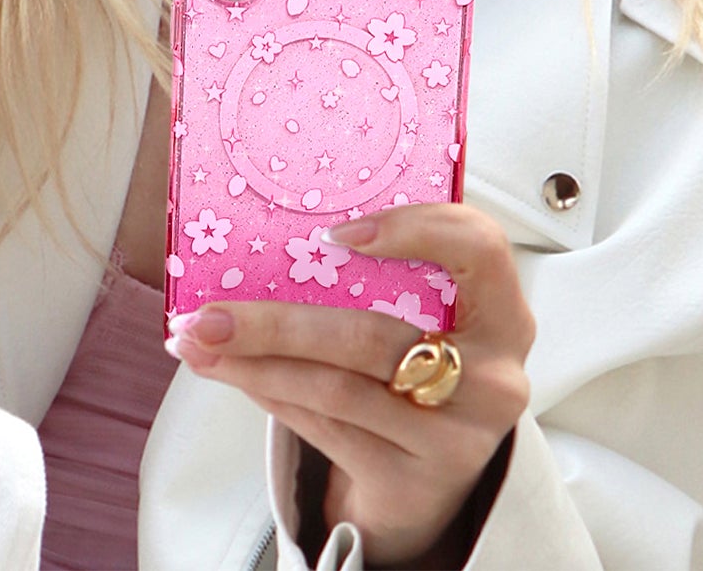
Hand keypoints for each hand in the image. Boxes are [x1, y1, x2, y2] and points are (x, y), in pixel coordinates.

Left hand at [165, 203, 532, 566]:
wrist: (435, 478)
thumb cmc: (422, 364)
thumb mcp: (431, 315)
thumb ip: (394, 269)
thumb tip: (282, 223)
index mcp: (503, 313)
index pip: (481, 249)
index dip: (416, 230)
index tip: (338, 233)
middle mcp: (491, 378)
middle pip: (373, 337)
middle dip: (278, 321)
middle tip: (211, 310)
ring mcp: (455, 438)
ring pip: (336, 388)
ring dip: (254, 362)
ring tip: (199, 339)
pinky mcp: (412, 479)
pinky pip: (325, 427)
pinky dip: (269, 394)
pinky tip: (231, 372)